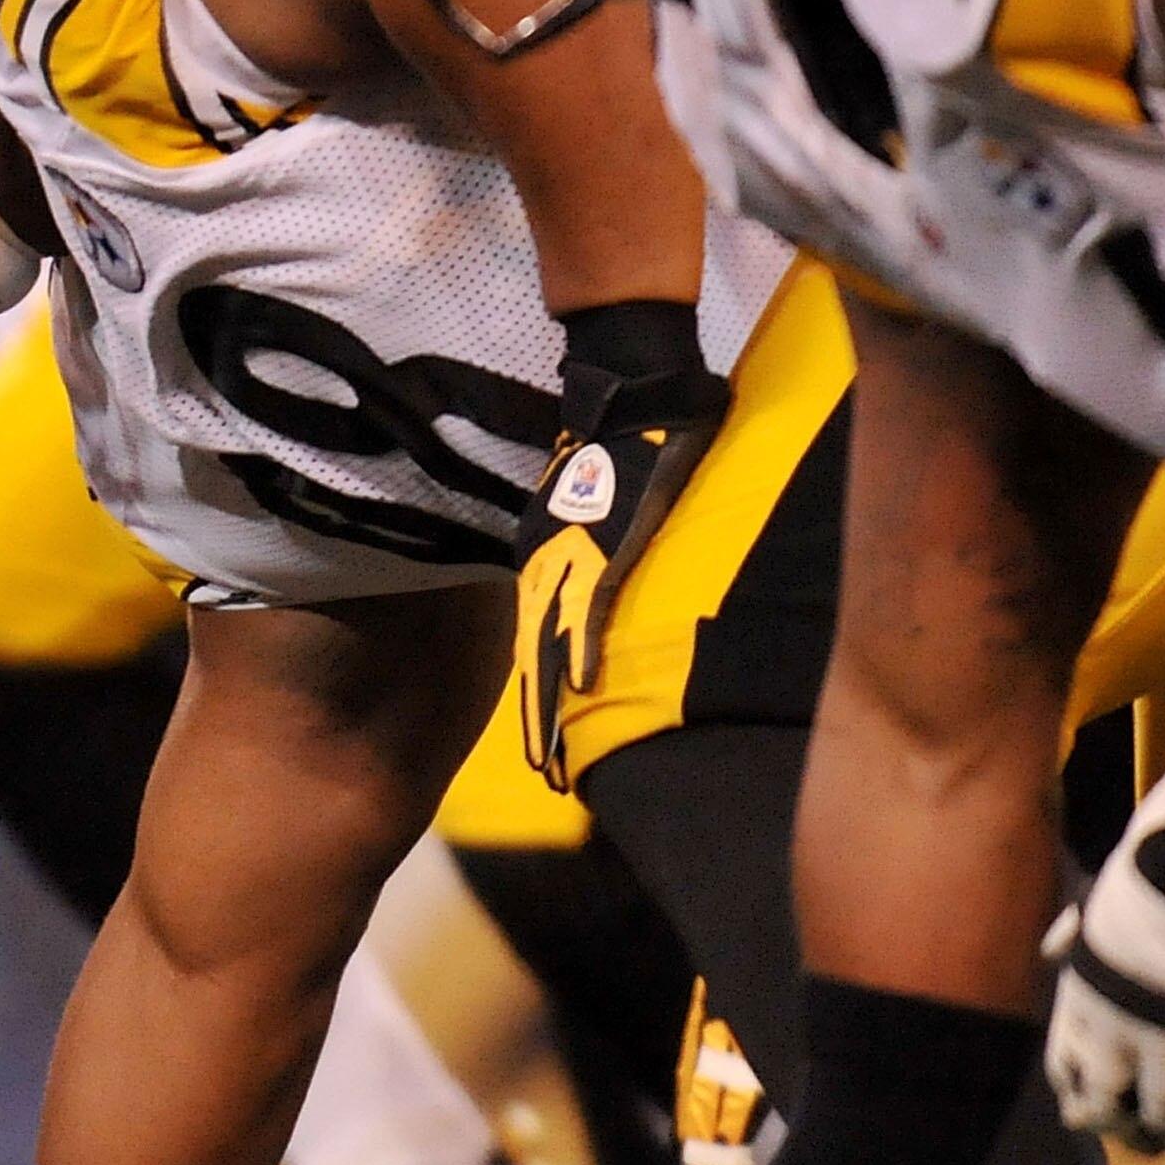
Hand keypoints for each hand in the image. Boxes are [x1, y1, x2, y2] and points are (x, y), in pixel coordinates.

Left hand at [516, 353, 728, 788]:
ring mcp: (569, 554)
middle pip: (535, 653)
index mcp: (546, 557)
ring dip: (550, 700)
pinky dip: (581, 645)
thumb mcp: (593, 505)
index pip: (536, 636)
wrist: (630, 394)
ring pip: (550, 641)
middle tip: (545, 770)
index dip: (539, 689)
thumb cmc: (620, 442)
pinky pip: (587, 603)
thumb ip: (594, 544)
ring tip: (551, 756)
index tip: (543, 739)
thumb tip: (610, 571)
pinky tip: (578, 688)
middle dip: (540, 716)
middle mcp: (546, 562)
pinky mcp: (601, 542)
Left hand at [1044, 770, 1164, 1164]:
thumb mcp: (1094, 903)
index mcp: (1081, 994)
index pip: (1065, 1066)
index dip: (1078, 1095)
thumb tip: (1051, 948)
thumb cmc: (1154, 875)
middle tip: (1138, 1139)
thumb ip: (1071, 933)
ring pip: (1160, 1115)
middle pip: (1108, 1102)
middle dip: (1120, 1127)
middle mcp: (1116, 1028)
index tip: (1090, 1112)